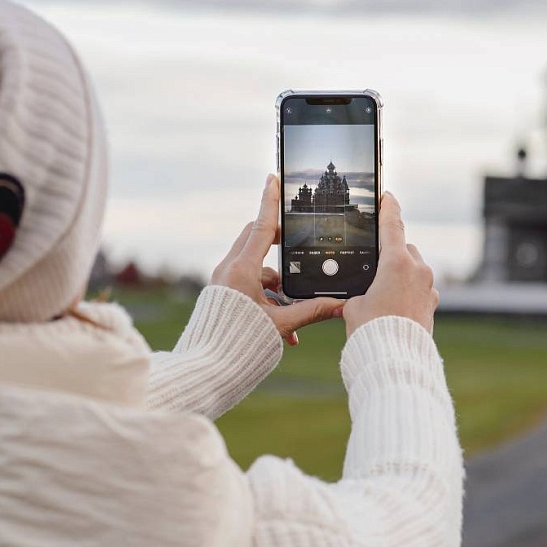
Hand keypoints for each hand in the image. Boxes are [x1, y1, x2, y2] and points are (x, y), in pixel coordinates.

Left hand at [210, 175, 342, 345]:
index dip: (270, 201)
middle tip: (298, 242)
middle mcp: (229, 269)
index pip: (262, 226)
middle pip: (257, 239)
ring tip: (295, 314)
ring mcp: (224, 281)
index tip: (273, 177)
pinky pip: (248, 286)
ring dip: (278, 284)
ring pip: (256, 267)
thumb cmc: (239, 345)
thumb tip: (341, 305)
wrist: (206, 369)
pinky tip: (286, 331)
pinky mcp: (222, 295)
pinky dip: (267, 300)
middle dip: (280, 242)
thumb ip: (311, 311)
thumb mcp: (281, 325)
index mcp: (242, 269)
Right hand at [342, 192, 436, 336]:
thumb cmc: (371, 331)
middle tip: (373, 269)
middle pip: (404, 248)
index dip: (388, 207)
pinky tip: (395, 306)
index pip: (392, 225)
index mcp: (396, 262)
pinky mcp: (433, 303)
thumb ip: (358, 291)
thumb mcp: (353, 306)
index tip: (387, 196)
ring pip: (414, 268)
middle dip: (391, 254)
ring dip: (401, 273)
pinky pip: (421, 287)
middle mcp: (418, 269)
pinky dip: (409, 290)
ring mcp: (429, 286)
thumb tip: (362, 293)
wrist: (395, 359)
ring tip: (381, 294)